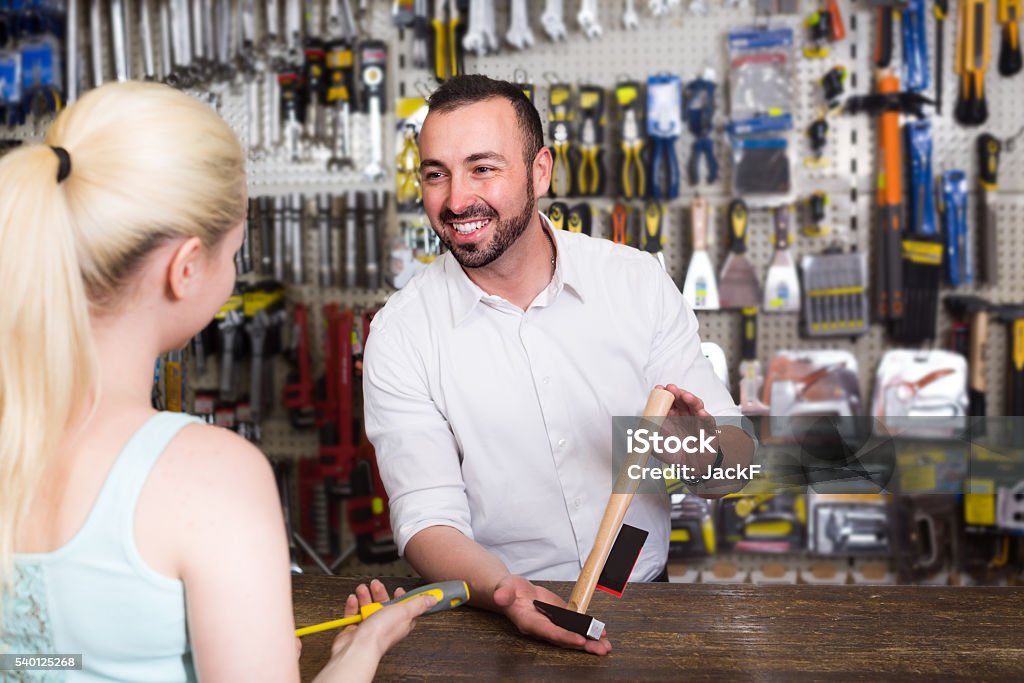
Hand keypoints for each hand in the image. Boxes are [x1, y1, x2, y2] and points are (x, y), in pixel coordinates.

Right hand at [329, 579, 435, 658]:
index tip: (399, 589)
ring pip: (368, 608)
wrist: (359, 646)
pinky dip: (353, 606)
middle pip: (384, 605)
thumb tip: (434, 599)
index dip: (402, 598)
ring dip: (365, 596)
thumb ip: (419, 604)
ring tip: (362, 590)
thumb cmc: (382, 633)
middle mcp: (385, 626)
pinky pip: (354, 615)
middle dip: (379, 593)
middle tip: (375, 584)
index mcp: (400, 622)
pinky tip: (353, 599)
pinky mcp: (355, 630)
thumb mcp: (405, 612)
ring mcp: (370, 628)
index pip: (405, 609)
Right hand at [492, 575, 610, 655]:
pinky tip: (601, 633)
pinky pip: (574, 626)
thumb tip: (500, 597)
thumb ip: (503, 594)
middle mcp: (543, 628)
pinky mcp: (559, 618)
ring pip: (572, 635)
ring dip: (589, 641)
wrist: (513, 591)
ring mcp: (552, 624)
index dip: (564, 636)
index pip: (548, 632)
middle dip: (583, 644)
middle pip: (564, 639)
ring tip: (605, 646)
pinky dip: (588, 630)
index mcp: (529, 623)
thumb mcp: (504, 589)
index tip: (580, 640)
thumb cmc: (508, 592)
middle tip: (601, 649)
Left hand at [656, 384, 753, 497]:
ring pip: (696, 406)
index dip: (664, 394)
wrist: (690, 468)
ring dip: (691, 399)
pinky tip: (701, 413)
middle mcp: (685, 415)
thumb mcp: (656, 446)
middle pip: (682, 399)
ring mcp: (698, 421)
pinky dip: (705, 417)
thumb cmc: (673, 453)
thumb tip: (635, 433)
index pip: (668, 401)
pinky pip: (709, 422)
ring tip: (685, 396)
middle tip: (671, 388)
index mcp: (672, 416)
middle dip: (677, 392)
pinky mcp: (709, 431)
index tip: (659, 388)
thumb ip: (647, 438)